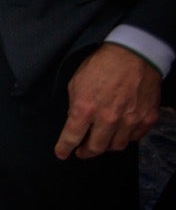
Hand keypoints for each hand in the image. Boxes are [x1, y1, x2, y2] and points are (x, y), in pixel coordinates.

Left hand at [53, 43, 162, 159]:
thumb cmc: (100, 65)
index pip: (71, 137)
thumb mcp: (76, 82)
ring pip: (116, 146)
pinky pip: (134, 138)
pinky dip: (125, 138)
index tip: (62, 154)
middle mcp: (108, 119)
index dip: (64, 149)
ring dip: (106, 146)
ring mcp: (130, 121)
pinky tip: (119, 132)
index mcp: (85, 108)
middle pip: (95, 148)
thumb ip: (74, 104)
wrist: (133, 55)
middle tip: (81, 151)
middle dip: (85, 152)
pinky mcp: (147, 119)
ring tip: (100, 141)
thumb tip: (75, 121)